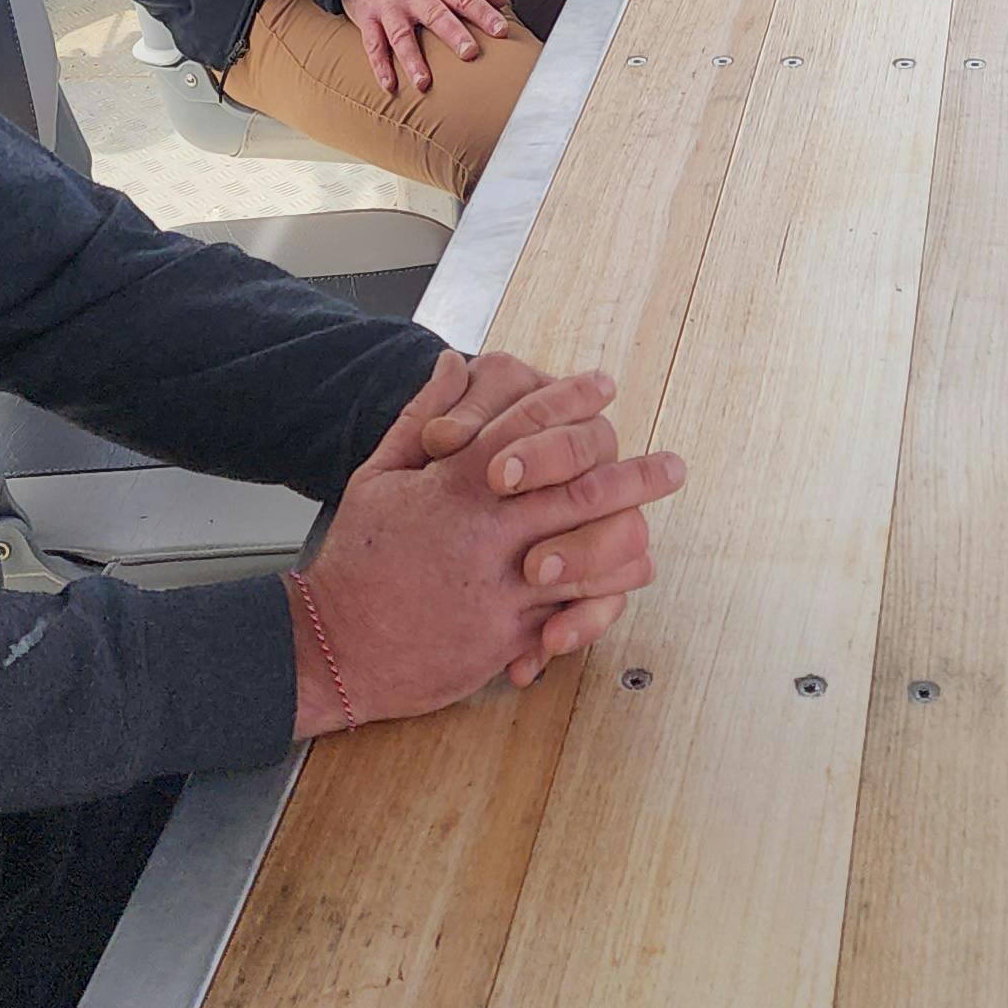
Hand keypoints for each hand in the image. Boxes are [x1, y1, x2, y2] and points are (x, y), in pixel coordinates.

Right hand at [293, 353, 688, 737]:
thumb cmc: (357, 559)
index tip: (605, 386)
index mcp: (457, 486)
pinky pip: (569, 615)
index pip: (527, 428)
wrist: (335, 645)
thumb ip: (421, 417)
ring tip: (652, 530)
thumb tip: (452, 362)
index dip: (571, 402)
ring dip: (627, 541)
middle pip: (579, 494)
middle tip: (672, 467)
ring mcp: (501, 588)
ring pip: (589, 560)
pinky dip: (599, 603)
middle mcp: (487, 533)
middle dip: (634, 477)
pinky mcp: (506, 636)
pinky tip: (617, 589)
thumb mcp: (379, 477)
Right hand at [340, 0, 506, 98]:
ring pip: (402, 35)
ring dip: (412, 60)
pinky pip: (373, 44)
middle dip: (453, 34)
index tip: (502, 31)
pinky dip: (379, 66)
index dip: (483, 13)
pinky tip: (389, 86)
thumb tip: (503, 2)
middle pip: (435, 14)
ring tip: (424, 83)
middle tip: (470, 54)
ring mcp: (389, 7)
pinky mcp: (368, 19)